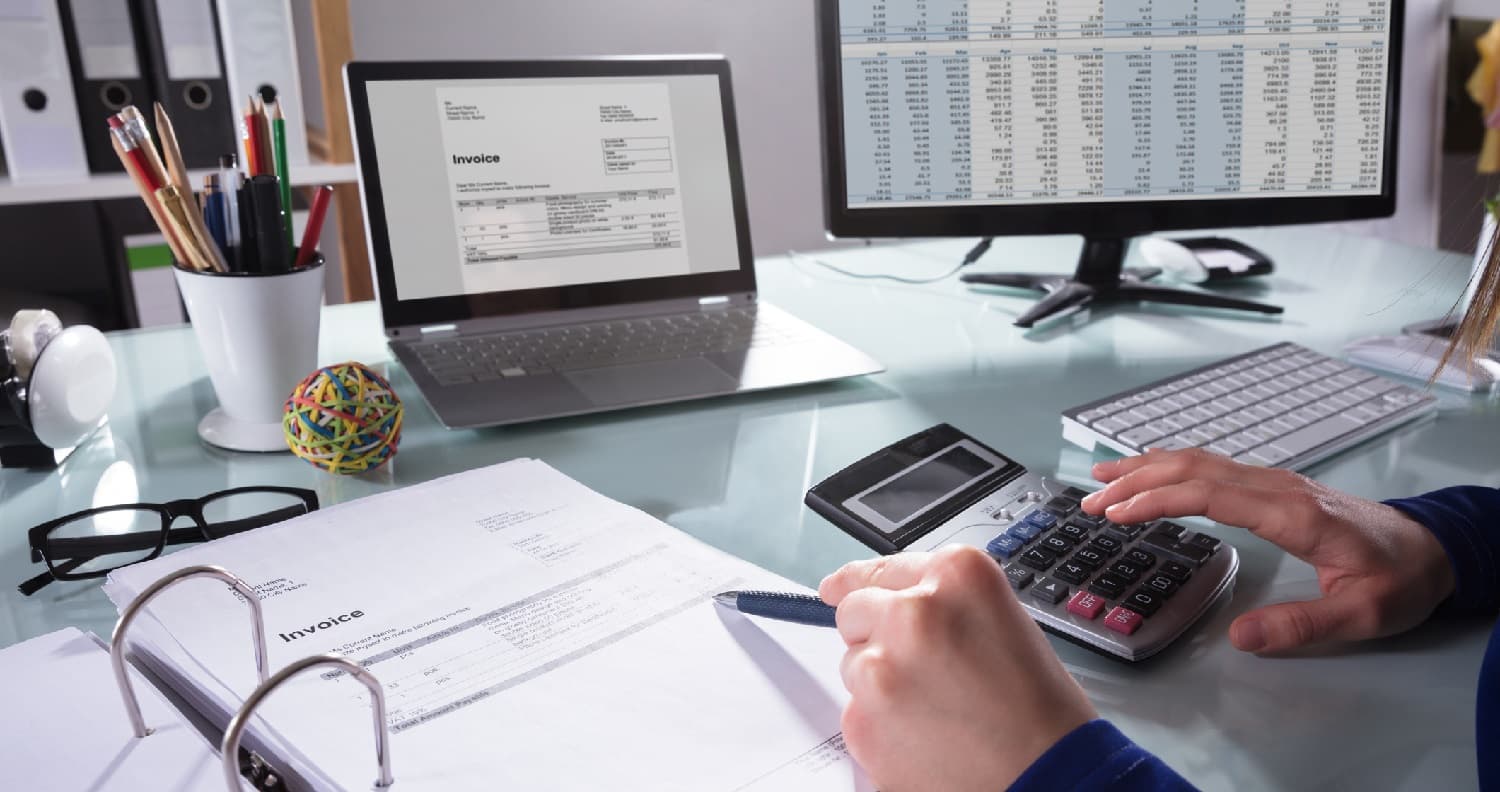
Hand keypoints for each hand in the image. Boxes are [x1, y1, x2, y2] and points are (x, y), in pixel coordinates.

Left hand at [820, 546, 1095, 791]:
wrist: (1050, 777)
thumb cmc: (1040, 709)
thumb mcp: (1002, 622)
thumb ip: (944, 603)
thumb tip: (889, 601)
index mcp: (956, 577)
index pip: (883, 569)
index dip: (858, 582)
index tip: (836, 586)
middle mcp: (914, 612)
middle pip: (855, 611)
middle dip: (875, 635)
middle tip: (919, 670)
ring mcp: (883, 667)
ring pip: (853, 664)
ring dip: (880, 682)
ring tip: (937, 709)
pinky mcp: (863, 721)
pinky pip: (854, 712)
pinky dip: (880, 725)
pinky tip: (925, 736)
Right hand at [1083, 449, 1455, 653]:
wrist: (1433, 548)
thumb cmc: (1400, 579)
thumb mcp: (1361, 614)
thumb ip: (1300, 625)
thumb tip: (1240, 637)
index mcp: (1292, 513)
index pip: (1210, 495)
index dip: (1157, 499)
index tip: (1116, 512)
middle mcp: (1278, 488)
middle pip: (1195, 470)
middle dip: (1137, 481)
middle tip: (1090, 500)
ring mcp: (1275, 482)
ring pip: (1201, 461)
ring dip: (1148, 467)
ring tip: (1103, 479)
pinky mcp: (1274, 487)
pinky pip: (1214, 466)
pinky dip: (1173, 466)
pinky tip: (1153, 471)